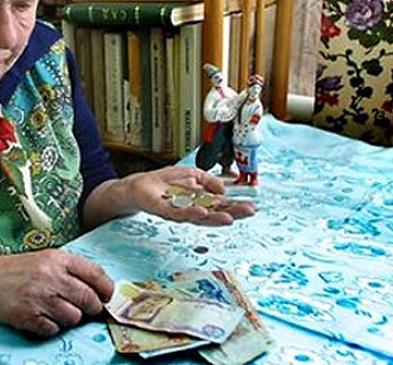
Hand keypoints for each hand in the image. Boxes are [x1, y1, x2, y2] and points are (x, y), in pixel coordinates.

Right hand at [0, 249, 112, 335]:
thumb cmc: (15, 270)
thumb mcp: (44, 259)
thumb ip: (69, 269)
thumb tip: (98, 288)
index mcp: (57, 258)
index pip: (95, 273)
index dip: (106, 288)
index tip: (108, 296)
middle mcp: (50, 276)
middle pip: (88, 299)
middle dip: (93, 308)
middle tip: (88, 309)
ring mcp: (38, 297)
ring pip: (73, 317)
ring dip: (71, 319)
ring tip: (58, 311)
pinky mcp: (27, 316)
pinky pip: (53, 329)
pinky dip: (52, 327)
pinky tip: (43, 317)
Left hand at [121, 166, 255, 225]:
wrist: (139, 186)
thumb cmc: (165, 182)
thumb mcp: (191, 174)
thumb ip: (208, 180)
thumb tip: (223, 190)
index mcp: (200, 201)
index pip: (221, 205)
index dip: (236, 206)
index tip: (253, 207)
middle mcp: (192, 209)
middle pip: (215, 213)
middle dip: (232, 213)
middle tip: (249, 212)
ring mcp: (179, 212)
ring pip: (199, 217)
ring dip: (214, 218)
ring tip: (230, 218)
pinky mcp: (164, 211)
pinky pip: (178, 214)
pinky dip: (190, 213)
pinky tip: (201, 212)